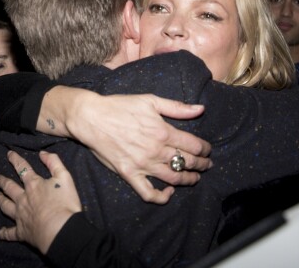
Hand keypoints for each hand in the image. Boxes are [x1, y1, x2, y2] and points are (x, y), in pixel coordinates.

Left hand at [0, 150, 81, 253]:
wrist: (60, 230)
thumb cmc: (65, 203)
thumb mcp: (64, 177)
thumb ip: (54, 163)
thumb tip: (42, 153)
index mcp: (33, 185)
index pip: (22, 168)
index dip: (15, 160)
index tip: (9, 154)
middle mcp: (23, 199)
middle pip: (9, 188)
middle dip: (2, 182)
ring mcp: (20, 216)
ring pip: (6, 206)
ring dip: (0, 201)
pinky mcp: (21, 232)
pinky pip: (10, 232)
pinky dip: (5, 232)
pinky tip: (1, 232)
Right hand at [65, 90, 211, 203]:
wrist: (91, 118)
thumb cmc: (120, 106)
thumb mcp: (150, 100)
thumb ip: (176, 107)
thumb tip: (200, 109)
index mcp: (163, 131)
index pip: (194, 145)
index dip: (205, 149)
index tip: (207, 150)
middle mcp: (156, 150)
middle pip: (187, 162)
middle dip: (201, 165)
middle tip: (206, 165)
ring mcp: (143, 165)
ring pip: (173, 178)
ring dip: (188, 180)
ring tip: (194, 178)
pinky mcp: (129, 174)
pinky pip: (148, 193)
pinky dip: (162, 197)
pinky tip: (169, 192)